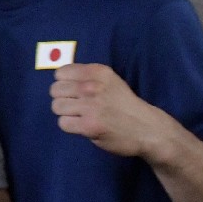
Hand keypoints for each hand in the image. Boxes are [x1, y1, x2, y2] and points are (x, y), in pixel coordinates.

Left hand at [50, 63, 173, 157]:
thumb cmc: (125, 104)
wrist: (148, 129)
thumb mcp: (109, 81)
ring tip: (80, 116)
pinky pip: (63, 123)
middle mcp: (92, 86)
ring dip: (66, 113)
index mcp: (97, 72)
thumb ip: (86, 77)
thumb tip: (58, 80)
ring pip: (56, 106)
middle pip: (54, 90)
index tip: (74, 92)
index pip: (60, 73)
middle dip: (63, 99)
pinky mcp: (89, 125)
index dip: (63, 84)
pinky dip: (70, 126)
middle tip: (76, 106)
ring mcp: (90, 106)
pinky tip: (83, 126)